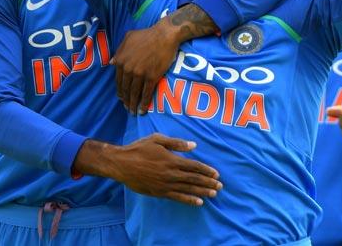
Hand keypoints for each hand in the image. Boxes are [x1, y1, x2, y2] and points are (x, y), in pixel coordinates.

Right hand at [74, 134, 222, 205]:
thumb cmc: (139, 148)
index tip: (216, 173)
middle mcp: (170, 173)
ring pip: (188, 189)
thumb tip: (194, 145)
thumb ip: (176, 143)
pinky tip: (198, 202)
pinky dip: (189, 200)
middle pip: (193, 179)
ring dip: (202, 192)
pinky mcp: (159, 192)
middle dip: (208, 182)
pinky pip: (177, 197)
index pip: (194, 165)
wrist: (122, 164)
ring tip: (213, 194)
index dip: (206, 170)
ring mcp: (165, 184)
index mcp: (172, 159)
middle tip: (220, 186)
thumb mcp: (157, 139)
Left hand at [111, 4, 218, 114]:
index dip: (120, 91)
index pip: (119, 80)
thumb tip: (111, 62)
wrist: (164, 35)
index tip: (122, 98)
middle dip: (126, 101)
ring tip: (134, 112)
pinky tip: (143, 110)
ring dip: (133, 104)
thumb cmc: (147, 35)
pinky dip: (144, 103)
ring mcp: (140, 73)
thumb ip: (119, 50)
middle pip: (126, 89)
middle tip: (127, 108)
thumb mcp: (128, 38)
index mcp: (121, 60)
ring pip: (135, 93)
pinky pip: (146, 93)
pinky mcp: (152, 77)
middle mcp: (128, 68)